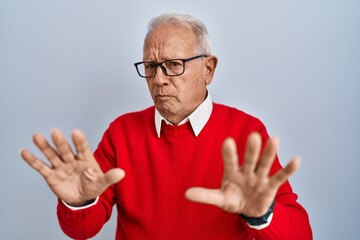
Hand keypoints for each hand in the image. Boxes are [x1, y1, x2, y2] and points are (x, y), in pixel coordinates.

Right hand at [21, 129, 124, 205]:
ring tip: (36, 136)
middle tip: (55, 132)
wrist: (82, 198)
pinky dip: (33, 160)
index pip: (82, 148)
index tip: (76, 133)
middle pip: (65, 150)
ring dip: (44, 147)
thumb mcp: (102, 183)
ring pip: (52, 155)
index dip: (79, 141)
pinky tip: (24, 152)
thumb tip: (122, 172)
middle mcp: (72, 160)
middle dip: (60, 142)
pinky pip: (41, 167)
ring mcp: (61, 167)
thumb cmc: (93, 186)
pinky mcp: (51, 175)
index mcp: (85, 159)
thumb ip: (110, 177)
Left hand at [185, 132, 299, 216]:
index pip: (230, 161)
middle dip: (252, 149)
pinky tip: (296, 160)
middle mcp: (247, 171)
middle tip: (254, 135)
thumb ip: (205, 195)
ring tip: (275, 139)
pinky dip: (288, 170)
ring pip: (265, 164)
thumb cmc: (233, 199)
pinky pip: (280, 177)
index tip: (228, 141)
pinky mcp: (270, 186)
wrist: (248, 209)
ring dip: (270, 153)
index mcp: (233, 172)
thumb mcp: (220, 198)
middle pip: (250, 159)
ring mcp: (260, 178)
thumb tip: (186, 194)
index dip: (229, 152)